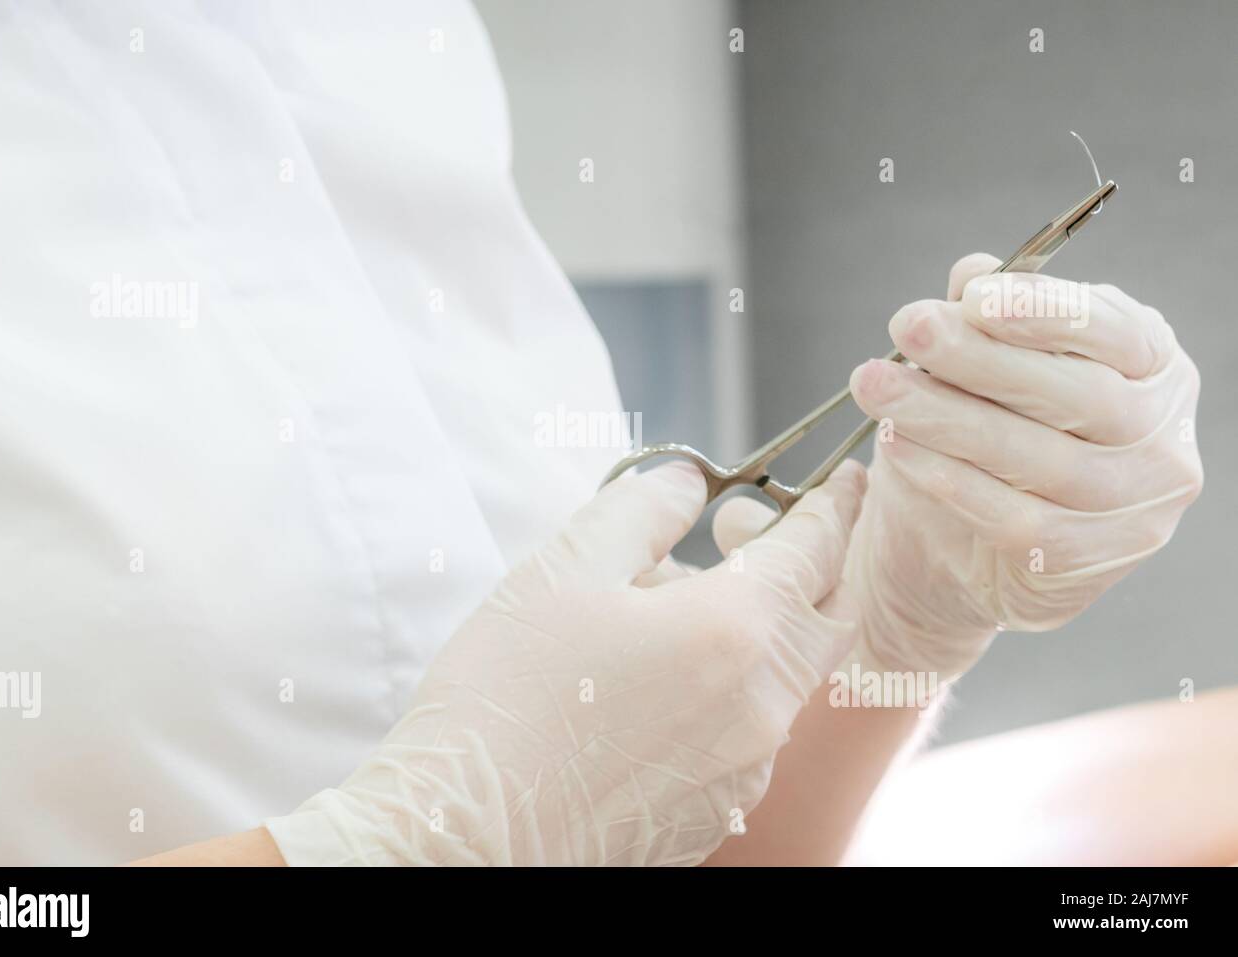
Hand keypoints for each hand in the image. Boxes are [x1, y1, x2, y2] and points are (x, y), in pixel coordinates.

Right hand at [266, 459, 866, 865]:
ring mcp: (747, 768)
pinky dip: (736, 690)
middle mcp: (762, 704)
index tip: (846, 480)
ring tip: (680, 612)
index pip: (818, 548)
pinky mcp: (718, 810)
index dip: (834, 505)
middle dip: (820, 572)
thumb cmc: (508, 695)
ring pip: (788, 678)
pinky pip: (754, 732)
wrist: (468, 831)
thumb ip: (640, 508)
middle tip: (781, 540)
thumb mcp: (564, 569)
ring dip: (766, 632)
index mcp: (735, 630)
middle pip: (829, 620)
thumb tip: (688, 482)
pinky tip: (662, 686)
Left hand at [838, 253, 1202, 677]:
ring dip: (946, 417)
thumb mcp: (983, 367)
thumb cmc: (988, 435)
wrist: (967, 549)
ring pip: (1041, 459)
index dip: (1046, 311)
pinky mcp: (1092, 562)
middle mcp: (1161, 436)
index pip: (1117, 331)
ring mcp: (1136, 508)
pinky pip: (1017, 519)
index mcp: (1153, 366)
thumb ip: (985, 320)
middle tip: (906, 326)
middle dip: (980, 357)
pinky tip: (896, 447)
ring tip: (876, 386)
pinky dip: (950, 481)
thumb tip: (972, 273)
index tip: (972, 296)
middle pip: (1078, 394)